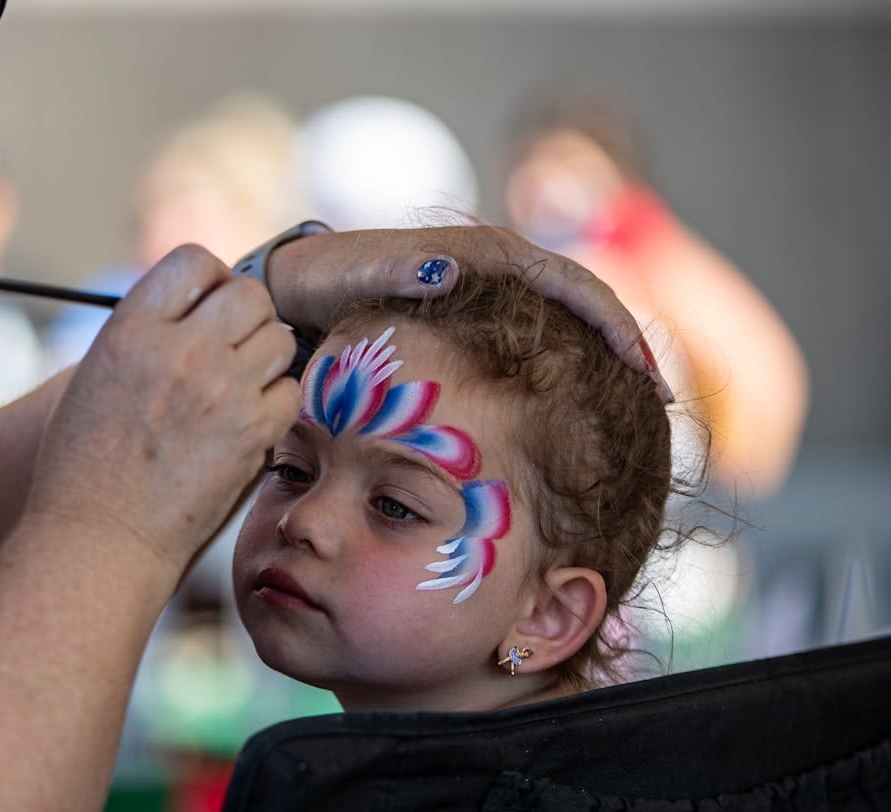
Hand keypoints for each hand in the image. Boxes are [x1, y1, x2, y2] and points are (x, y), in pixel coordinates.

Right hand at [27, 245, 299, 566]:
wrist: (100, 538)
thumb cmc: (85, 466)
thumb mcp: (98, 374)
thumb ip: (150, 334)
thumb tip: (202, 309)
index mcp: (131, 327)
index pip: (196, 260)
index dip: (208, 283)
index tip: (203, 314)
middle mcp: (179, 348)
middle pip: (250, 295)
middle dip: (245, 319)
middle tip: (229, 354)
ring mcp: (220, 389)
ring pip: (278, 338)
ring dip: (265, 360)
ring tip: (237, 391)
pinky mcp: (251, 432)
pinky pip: (291, 391)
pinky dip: (276, 404)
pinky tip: (248, 424)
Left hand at [265, 226, 673, 402]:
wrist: (304, 283)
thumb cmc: (330, 281)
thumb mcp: (358, 277)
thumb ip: (396, 272)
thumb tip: (443, 271)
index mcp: (488, 253)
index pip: (572, 283)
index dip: (614, 324)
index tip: (642, 369)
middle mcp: (502, 266)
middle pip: (586, 302)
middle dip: (627, 346)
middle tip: (661, 400)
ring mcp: (495, 290)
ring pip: (568, 322)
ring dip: (604, 358)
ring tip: (637, 406)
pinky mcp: (481, 315)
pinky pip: (540, 338)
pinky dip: (568, 365)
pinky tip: (578, 403)